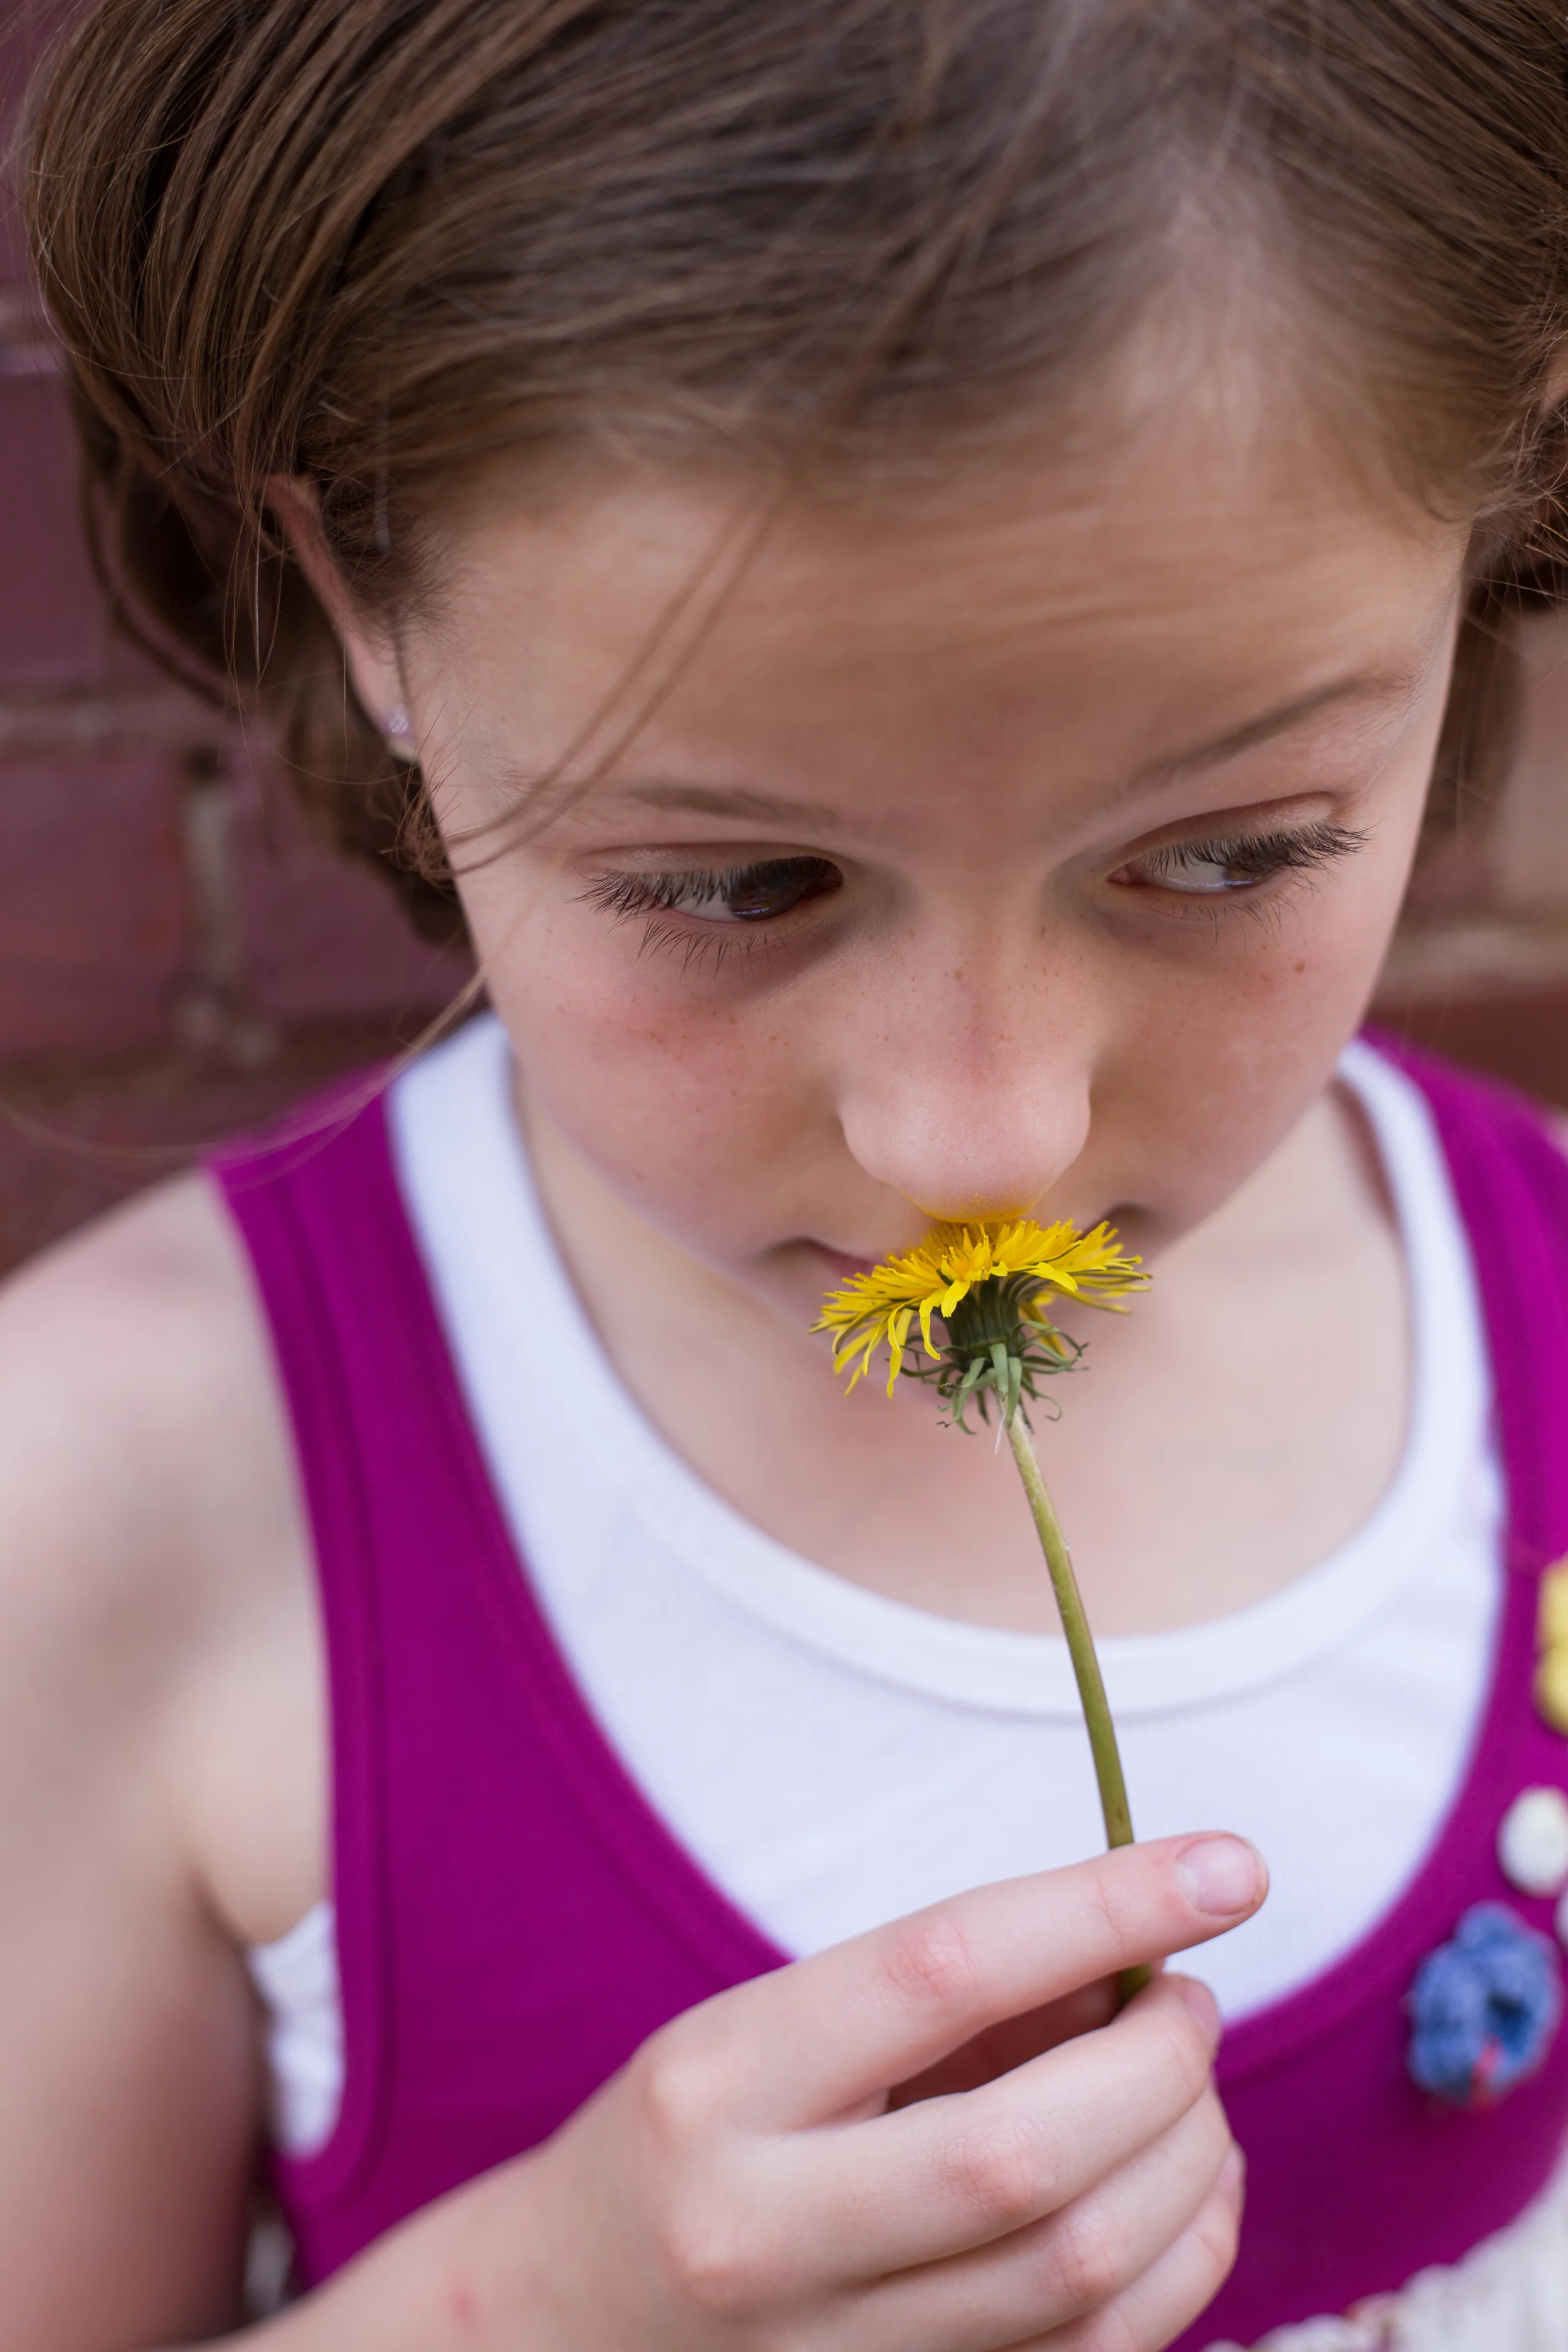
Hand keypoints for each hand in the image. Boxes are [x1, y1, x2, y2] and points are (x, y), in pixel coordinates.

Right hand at [488, 1832, 1263, 2350]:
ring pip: (1085, 2269)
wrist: (563, 2327)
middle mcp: (766, 2231)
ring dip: (1193, 2160)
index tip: (1226, 1866)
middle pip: (1034, 2152)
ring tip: (1191, 2087)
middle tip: (1191, 2000)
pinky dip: (1184, 2259)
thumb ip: (948, 1995)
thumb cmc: (687, 2141)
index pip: (942, 1969)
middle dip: (1164, 2063)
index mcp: (719, 2087)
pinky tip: (1187, 2186)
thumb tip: (1141, 1953)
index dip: (1103, 1905)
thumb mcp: (770, 2027)